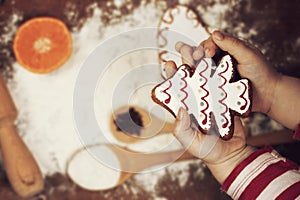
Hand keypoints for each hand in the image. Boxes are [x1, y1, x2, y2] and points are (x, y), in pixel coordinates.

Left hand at [164, 61, 254, 183]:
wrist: (231, 154)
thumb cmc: (207, 151)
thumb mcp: (191, 143)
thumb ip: (182, 129)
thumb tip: (179, 109)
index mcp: (186, 109)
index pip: (176, 90)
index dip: (172, 77)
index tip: (170, 64)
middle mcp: (197, 102)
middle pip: (191, 79)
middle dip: (188, 63)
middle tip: (186, 49)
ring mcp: (212, 99)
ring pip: (207, 78)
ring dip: (204, 63)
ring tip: (203, 49)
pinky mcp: (226, 99)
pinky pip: (224, 84)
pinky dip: (223, 72)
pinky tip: (221, 60)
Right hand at [175, 31, 280, 113]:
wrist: (268, 96)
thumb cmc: (262, 72)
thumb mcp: (248, 55)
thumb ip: (232, 44)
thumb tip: (214, 34)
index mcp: (225, 50)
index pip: (209, 44)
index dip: (205, 47)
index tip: (208, 53)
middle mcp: (216, 62)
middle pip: (198, 55)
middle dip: (190, 54)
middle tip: (191, 57)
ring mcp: (213, 76)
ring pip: (195, 69)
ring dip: (188, 67)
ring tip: (184, 68)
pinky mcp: (212, 90)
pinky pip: (199, 85)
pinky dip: (191, 82)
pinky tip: (186, 82)